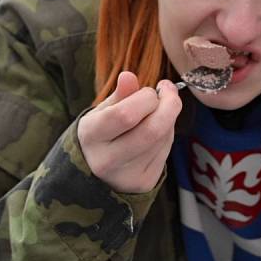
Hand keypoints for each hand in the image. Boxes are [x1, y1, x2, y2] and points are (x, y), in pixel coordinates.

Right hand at [77, 71, 181, 192]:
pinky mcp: (145, 183)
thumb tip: (129, 76)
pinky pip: (165, 151)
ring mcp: (128, 176)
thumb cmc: (100, 134)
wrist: (93, 175)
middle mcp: (108, 160)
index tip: (151, 90)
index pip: (126, 114)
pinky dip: (166, 135)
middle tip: (169, 92)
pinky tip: (156, 132)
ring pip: (163, 139)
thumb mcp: (101, 112)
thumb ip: (119, 95)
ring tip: (157, 113)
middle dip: (169, 105)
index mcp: (91, 136)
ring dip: (168, 119)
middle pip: (152, 130)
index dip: (147, 97)